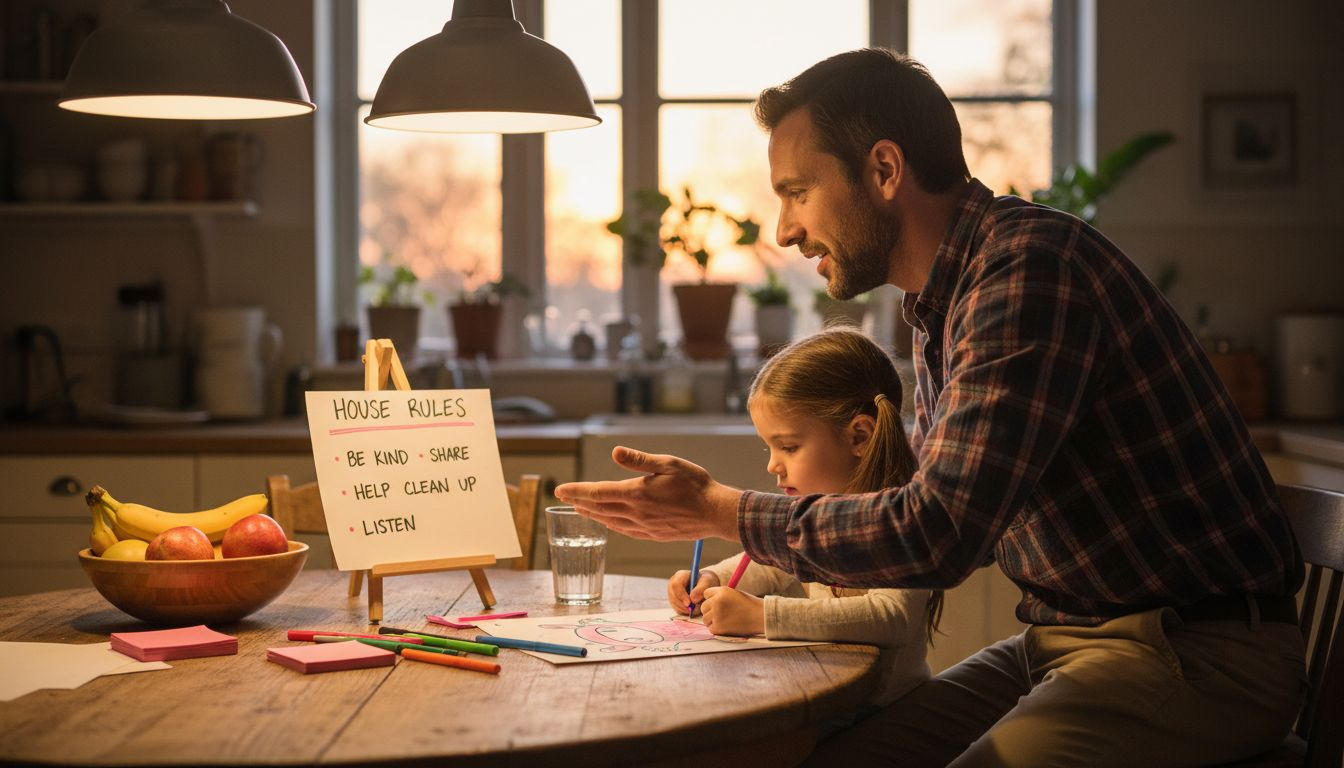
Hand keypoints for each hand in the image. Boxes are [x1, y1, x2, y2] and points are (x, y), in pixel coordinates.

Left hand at [555, 446, 742, 541]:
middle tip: (562, 497)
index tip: (560, 490)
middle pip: (599, 508)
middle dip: (578, 502)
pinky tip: (607, 522)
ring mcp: (643, 526)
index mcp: (637, 493)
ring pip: (610, 521)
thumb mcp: (668, 463)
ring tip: (580, 509)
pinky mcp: (652, 534)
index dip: (577, 491)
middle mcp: (636, 513)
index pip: (598, 492)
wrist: (716, 513)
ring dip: (592, 514)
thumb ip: (639, 460)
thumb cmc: (695, 484)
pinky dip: (611, 525)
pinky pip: (624, 530)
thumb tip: (614, 452)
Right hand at [667, 569, 720, 613]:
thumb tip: (693, 599)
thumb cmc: (705, 581)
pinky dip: (686, 612)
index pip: (676, 585)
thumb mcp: (707, 582)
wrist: (705, 585)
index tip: (689, 603)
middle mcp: (673, 584)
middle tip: (694, 609)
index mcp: (680, 576)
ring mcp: (672, 594)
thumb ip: (701, 589)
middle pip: (673, 596)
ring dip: (686, 609)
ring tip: (698, 608)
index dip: (681, 595)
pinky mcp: (674, 602)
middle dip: (683, 605)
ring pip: (675, 604)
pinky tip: (694, 609)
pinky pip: (677, 609)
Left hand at [701, 586, 764, 635]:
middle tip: (720, 615)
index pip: (706, 594)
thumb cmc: (749, 605)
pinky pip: (710, 628)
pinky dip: (716, 629)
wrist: (760, 616)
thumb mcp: (734, 594)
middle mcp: (717, 601)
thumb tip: (706, 601)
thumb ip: (720, 596)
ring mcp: (716, 614)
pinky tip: (726, 627)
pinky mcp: (718, 627)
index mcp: (721, 591)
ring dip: (712, 621)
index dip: (711, 599)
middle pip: (703, 607)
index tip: (719, 604)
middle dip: (709, 611)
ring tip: (724, 621)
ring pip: (705, 619)